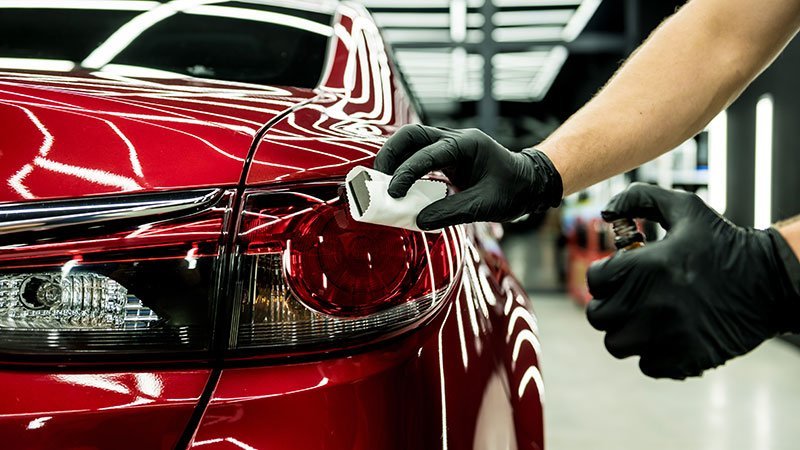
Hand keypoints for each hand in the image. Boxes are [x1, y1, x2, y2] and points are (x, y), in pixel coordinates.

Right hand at [373, 125, 561, 229]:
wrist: (528, 184)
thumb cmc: (512, 191)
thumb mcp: (485, 206)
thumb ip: (452, 212)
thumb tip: (420, 221)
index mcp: (468, 144)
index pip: (428, 152)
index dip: (407, 172)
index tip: (394, 192)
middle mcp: (455, 139)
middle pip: (412, 134)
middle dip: (390, 154)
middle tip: (378, 180)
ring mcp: (448, 145)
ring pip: (410, 140)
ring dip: (392, 158)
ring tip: (380, 182)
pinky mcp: (444, 157)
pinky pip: (416, 155)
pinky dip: (402, 167)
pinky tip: (394, 184)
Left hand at [587, 183, 799, 378]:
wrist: (770, 283)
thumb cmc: (722, 243)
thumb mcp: (685, 208)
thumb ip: (639, 198)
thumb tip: (607, 211)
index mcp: (644, 267)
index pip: (596, 279)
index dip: (607, 276)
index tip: (623, 276)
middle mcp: (649, 303)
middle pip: (599, 316)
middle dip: (612, 304)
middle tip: (632, 298)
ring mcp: (664, 335)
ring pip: (616, 344)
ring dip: (627, 331)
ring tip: (648, 317)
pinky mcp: (682, 359)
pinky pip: (646, 365)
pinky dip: (654, 353)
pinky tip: (671, 334)